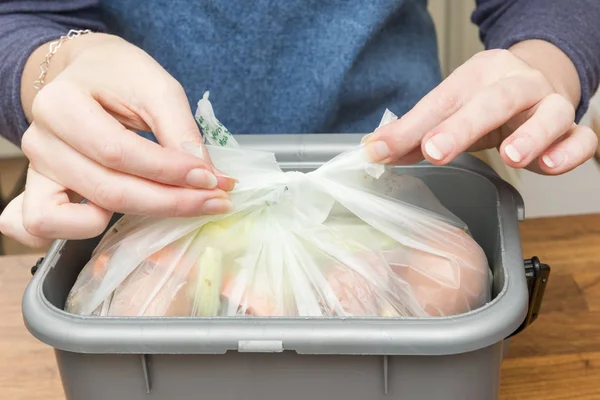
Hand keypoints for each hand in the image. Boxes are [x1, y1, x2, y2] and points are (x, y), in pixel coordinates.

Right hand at [0, 33, 234, 247]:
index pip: (118, 152)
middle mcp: (40, 141)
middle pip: (108, 190)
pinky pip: (41, 226)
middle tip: (215, 200)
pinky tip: (118, 218)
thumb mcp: (156, 87)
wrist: (86, 73)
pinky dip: (76, 232)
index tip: (214, 180)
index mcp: (60, 105)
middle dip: (170, 201)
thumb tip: (206, 177)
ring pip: (83, 217)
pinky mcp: (39, 192)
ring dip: (139, 217)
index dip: (170, 172)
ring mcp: (36, 171)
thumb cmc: (119, 76)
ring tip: (180, 204)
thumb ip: (180, 131)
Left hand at [363, 41, 597, 174]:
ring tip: (512, 156)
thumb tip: (376, 152)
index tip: (382, 150)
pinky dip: (570, 152)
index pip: (442, 100)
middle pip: (493, 101)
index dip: (412, 126)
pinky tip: (550, 165)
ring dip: (531, 135)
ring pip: (549, 114)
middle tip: (435, 151)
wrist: (538, 82)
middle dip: (462, 127)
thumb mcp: (450, 109)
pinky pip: (581, 138)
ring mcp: (549, 105)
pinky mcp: (572, 129)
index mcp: (478, 75)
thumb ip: (415, 132)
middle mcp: (516, 84)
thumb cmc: (487, 99)